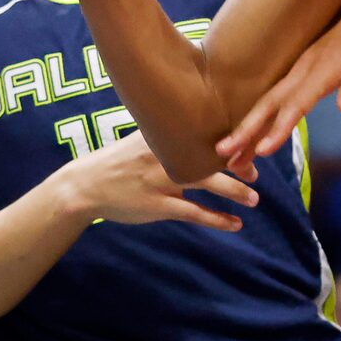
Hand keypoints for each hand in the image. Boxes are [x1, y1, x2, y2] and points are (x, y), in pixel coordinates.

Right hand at [60, 132, 257, 231]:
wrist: (84, 185)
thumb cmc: (119, 161)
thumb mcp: (142, 138)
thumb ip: (168, 130)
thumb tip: (200, 116)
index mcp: (164, 133)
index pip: (207, 130)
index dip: (233, 136)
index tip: (250, 142)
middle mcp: (165, 153)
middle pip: (212, 154)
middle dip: (238, 163)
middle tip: (255, 171)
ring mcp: (161, 180)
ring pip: (207, 183)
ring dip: (235, 191)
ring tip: (254, 199)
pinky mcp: (157, 205)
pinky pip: (194, 213)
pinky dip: (217, 219)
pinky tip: (235, 224)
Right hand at [217, 0, 340, 176]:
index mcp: (318, 73)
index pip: (295, 106)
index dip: (279, 129)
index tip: (262, 151)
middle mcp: (300, 72)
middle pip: (268, 106)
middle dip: (246, 131)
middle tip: (224, 154)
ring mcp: (295, 71)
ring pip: (266, 103)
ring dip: (247, 127)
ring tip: (228, 152)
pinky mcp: (296, 71)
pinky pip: (272, 97)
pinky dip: (258, 115)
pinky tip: (248, 130)